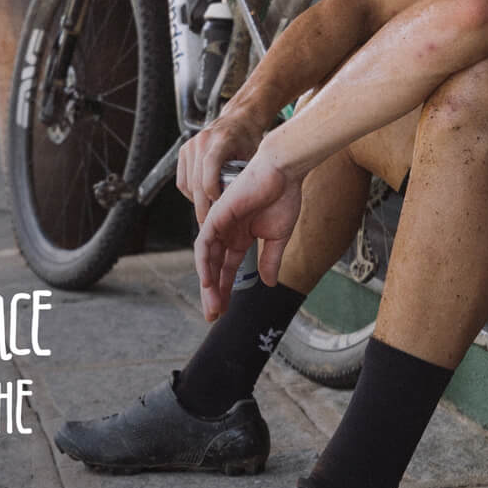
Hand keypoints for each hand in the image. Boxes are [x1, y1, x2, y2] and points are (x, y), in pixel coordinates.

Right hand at [176, 105, 269, 224]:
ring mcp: (190, 145)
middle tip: (210, 224)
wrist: (238, 120)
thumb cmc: (248, 139)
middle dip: (203, 206)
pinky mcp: (184, 151)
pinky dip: (190, 193)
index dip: (212, 189)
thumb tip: (239, 204)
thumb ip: (245, 176)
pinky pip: (182, 180)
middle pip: (196, 181)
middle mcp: (202, 141)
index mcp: (222, 140)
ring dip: (196, 201)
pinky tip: (203, 198)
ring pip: (187, 184)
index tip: (219, 206)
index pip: (210, 165)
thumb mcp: (253, 156)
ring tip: (209, 211)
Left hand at [194, 153, 303, 320]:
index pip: (228, 268)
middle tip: (213, 316)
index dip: (226, 289)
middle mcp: (228, 232)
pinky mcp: (217, 215)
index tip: (225, 311)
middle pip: (215, 267)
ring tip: (213, 306)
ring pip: (207, 259)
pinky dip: (204, 262)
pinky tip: (207, 281)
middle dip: (214, 292)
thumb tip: (267, 284)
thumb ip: (271, 260)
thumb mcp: (278, 237)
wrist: (283, 171)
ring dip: (208, 283)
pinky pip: (204, 243)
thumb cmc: (284, 197)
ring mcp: (220, 224)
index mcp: (241, 236)